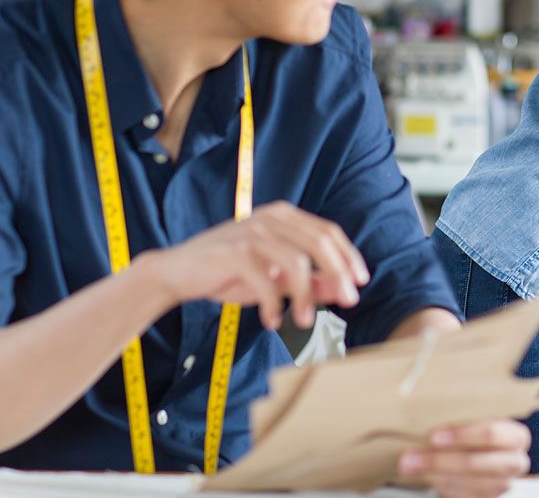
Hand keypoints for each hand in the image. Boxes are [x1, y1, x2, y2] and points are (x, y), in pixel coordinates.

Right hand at [136, 201, 369, 328]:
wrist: (178, 273)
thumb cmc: (230, 273)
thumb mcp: (274, 279)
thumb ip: (309, 281)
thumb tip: (344, 290)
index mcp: (284, 216)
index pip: (328, 232)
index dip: (349, 257)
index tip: (360, 282)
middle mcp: (271, 218)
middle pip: (320, 244)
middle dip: (339, 275)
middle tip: (349, 302)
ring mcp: (252, 232)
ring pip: (296, 264)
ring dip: (306, 297)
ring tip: (303, 321)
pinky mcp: (234, 251)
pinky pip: (266, 281)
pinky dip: (273, 305)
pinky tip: (272, 321)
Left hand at [397, 419, 530, 497]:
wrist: (483, 454)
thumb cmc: (477, 430)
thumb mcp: (476, 418)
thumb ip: (460, 414)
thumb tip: (422, 407)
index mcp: (516, 435)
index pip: (491, 434)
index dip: (461, 435)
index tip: (433, 435)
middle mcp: (515, 462)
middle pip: (474, 463)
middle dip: (439, 460)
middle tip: (411, 456)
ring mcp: (503, 485)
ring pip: (465, 483)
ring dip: (433, 475)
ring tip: (409, 466)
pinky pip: (463, 496)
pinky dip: (440, 486)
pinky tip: (423, 476)